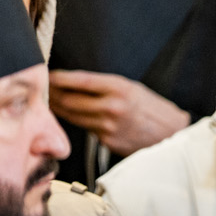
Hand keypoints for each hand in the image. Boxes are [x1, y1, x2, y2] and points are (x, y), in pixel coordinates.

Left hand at [48, 70, 188, 155]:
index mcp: (119, 88)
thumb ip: (105, 86)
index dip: (59, 78)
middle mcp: (112, 107)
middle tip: (42, 89)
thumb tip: (74, 85)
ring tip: (49, 101)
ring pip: (73, 116)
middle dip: (52, 94)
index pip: (79, 80)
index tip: (48, 74)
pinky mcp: (107, 141)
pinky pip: (86, 129)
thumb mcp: (132, 88)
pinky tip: (72, 116)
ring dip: (58, 109)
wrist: (173, 134)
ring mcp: (108, 126)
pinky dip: (77, 122)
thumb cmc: (152, 108)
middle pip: (69, 100)